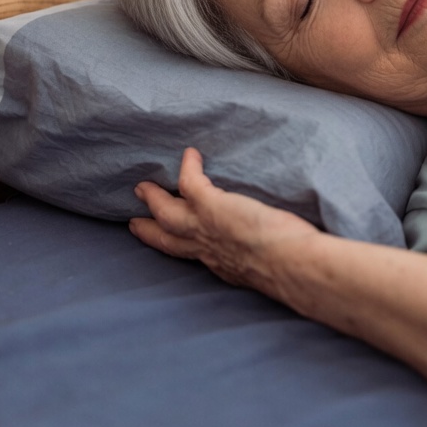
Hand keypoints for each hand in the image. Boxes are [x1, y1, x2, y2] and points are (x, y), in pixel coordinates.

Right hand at [130, 147, 316, 289]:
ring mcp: (204, 226)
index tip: (169, 244)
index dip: (179, 249)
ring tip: (143, 187)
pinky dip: (189, 167)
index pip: (193, 257)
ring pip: (167, 212)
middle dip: (150, 231)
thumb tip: (286, 260)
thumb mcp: (271, 272)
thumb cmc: (291, 271)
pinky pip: (190, 181)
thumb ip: (266, 263)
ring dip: (153, 199)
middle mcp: (207, 250)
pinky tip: (190, 154)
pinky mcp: (211, 205)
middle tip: (135, 223)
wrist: (290, 266)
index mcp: (221, 266)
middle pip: (168, 239)